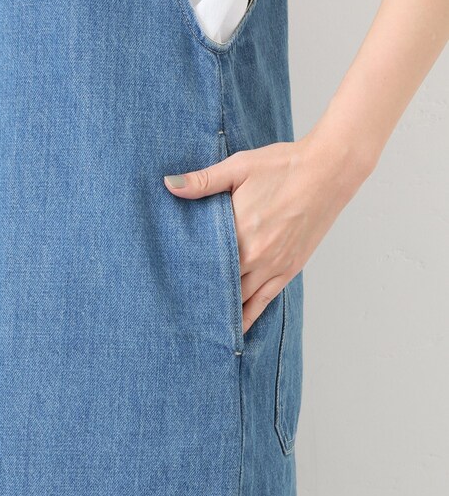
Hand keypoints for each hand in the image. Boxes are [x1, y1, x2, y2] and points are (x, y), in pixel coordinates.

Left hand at [164, 128, 373, 333]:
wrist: (328, 171)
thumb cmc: (282, 166)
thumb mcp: (238, 167)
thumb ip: (202, 181)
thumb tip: (169, 185)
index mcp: (239, 231)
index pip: (203, 263)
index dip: (184, 275)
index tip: (168, 286)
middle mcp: (256, 256)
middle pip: (220, 286)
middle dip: (200, 297)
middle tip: (176, 311)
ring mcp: (274, 266)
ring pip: (241, 300)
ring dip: (222, 311)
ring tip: (199, 326)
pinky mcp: (290, 269)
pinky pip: (264, 301)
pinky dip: (249, 316)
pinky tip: (236, 328)